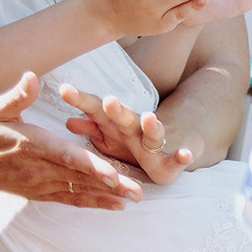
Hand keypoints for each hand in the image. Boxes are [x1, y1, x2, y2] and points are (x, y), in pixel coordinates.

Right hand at [0, 74, 140, 207]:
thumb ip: (18, 96)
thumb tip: (31, 76)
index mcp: (34, 146)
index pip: (67, 157)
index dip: (91, 166)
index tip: (113, 174)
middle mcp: (39, 169)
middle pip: (80, 177)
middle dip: (110, 185)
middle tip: (137, 191)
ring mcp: (40, 184)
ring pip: (78, 190)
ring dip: (107, 196)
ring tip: (133, 199)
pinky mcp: (40, 193)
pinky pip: (69, 199)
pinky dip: (93, 202)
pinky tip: (115, 205)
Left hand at [57, 85, 193, 184]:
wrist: (169, 151)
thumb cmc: (131, 144)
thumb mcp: (108, 138)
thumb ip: (90, 128)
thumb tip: (67, 121)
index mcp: (116, 124)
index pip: (97, 109)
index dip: (82, 100)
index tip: (65, 90)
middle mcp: (136, 129)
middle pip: (125, 117)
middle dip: (117, 110)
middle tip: (109, 101)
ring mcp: (156, 144)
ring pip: (154, 133)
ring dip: (153, 126)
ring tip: (149, 118)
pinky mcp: (172, 161)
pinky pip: (179, 159)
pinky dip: (184, 156)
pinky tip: (186, 154)